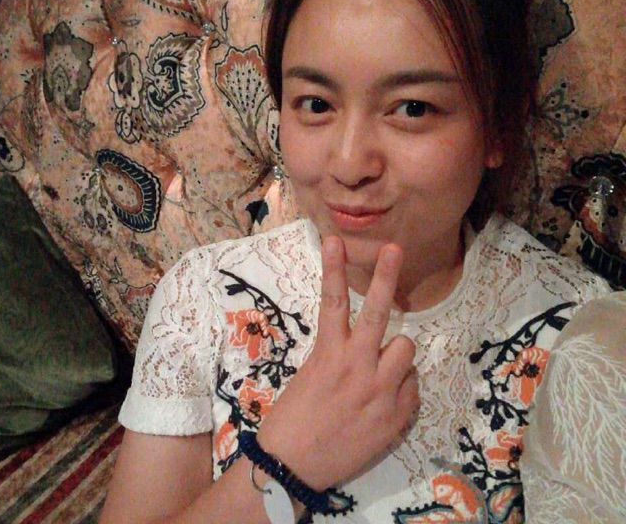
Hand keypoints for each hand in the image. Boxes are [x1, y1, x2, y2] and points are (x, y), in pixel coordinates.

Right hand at [256, 235, 419, 490]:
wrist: (292, 466)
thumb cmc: (293, 419)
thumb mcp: (311, 376)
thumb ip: (338, 355)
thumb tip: (365, 346)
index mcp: (328, 353)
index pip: (333, 300)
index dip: (333, 267)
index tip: (335, 239)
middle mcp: (356, 365)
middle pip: (378, 311)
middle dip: (386, 277)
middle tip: (395, 250)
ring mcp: (379, 390)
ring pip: (406, 347)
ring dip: (396, 354)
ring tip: (382, 370)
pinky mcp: (395, 416)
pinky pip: (413, 385)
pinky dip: (402, 387)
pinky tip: (385, 402)